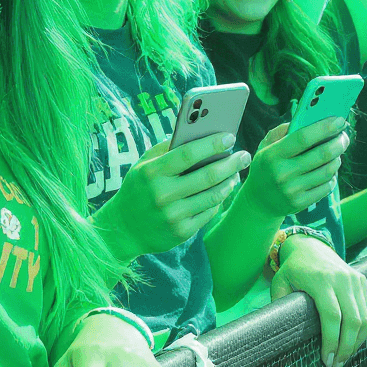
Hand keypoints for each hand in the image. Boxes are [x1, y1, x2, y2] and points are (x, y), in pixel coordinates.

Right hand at [101, 133, 250, 259]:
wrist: (122, 229)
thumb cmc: (138, 189)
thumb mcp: (143, 165)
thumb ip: (166, 149)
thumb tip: (198, 133)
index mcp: (152, 172)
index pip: (189, 154)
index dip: (212, 144)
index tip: (230, 137)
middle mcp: (163, 194)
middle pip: (207, 175)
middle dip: (231, 163)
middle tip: (244, 156)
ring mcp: (173, 215)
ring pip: (213, 195)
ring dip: (229, 182)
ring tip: (236, 172)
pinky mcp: (182, 232)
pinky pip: (208, 212)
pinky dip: (219, 199)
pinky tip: (223, 189)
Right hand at [240, 118, 347, 218]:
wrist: (259, 201)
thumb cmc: (266, 167)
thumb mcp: (266, 146)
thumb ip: (283, 131)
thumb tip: (309, 119)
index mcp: (273, 155)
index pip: (303, 138)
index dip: (324, 128)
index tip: (339, 120)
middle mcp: (282, 173)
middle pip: (322, 154)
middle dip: (338, 142)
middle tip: (343, 136)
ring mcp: (292, 190)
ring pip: (328, 171)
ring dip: (337, 159)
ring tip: (335, 154)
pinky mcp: (301, 203)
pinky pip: (327, 187)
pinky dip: (332, 176)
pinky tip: (328, 171)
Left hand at [271, 237, 366, 366]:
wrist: (311, 246)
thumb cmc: (293, 269)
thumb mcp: (280, 282)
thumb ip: (280, 304)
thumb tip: (279, 332)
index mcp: (319, 280)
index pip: (332, 315)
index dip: (331, 341)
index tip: (326, 360)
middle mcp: (341, 279)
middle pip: (352, 320)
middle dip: (346, 348)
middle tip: (336, 366)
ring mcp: (355, 279)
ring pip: (365, 318)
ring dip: (357, 343)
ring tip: (344, 358)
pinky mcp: (363, 281)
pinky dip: (365, 331)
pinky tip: (353, 343)